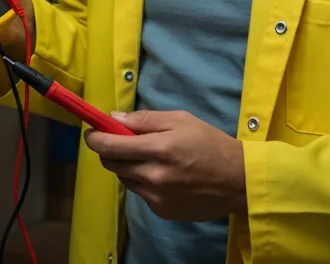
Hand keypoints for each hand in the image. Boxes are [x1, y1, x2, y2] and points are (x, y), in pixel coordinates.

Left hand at [84, 110, 248, 221]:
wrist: (238, 181)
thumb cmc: (210, 143)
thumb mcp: (180, 120)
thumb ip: (144, 119)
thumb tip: (113, 119)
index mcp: (159, 149)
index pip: (110, 146)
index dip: (94, 138)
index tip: (91, 132)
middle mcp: (154, 176)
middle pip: (111, 164)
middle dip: (109, 151)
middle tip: (120, 142)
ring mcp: (157, 197)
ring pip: (124, 179)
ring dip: (127, 167)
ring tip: (148, 158)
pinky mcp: (162, 210)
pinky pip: (140, 193)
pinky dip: (142, 182)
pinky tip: (162, 175)